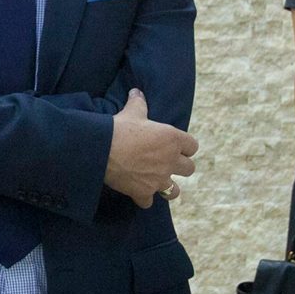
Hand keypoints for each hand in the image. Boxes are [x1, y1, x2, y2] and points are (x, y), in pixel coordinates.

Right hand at [104, 89, 198, 208]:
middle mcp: (170, 161)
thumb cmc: (120, 128)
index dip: (184, 146)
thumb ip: (138, 102)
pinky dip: (144, 198)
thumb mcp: (131, 112)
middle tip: (165, 162)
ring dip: (168, 187)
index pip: (192, 146)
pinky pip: (149, 202)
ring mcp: (158, 179)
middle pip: (189, 169)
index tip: (175, 145)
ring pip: (174, 191)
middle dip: (179, 166)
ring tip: (157, 182)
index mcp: (172, 139)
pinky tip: (137, 192)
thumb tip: (137, 91)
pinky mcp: (144, 192)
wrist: (102, 150)